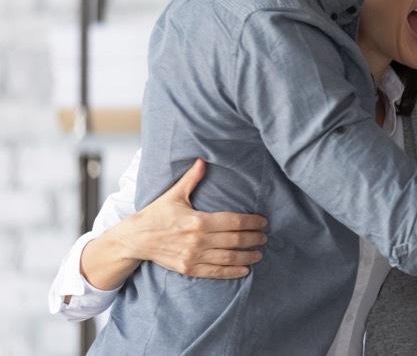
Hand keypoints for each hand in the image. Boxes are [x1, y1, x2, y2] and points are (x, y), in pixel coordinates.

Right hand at [113, 158, 267, 278]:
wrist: (134, 239)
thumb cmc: (156, 215)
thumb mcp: (174, 195)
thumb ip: (191, 179)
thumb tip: (202, 160)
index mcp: (199, 221)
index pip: (234, 222)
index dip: (252, 222)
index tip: (263, 222)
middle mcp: (198, 240)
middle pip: (235, 240)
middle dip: (254, 239)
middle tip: (265, 237)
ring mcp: (193, 256)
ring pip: (228, 258)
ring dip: (247, 256)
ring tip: (260, 253)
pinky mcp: (188, 268)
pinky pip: (215, 272)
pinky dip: (232, 272)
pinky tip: (244, 270)